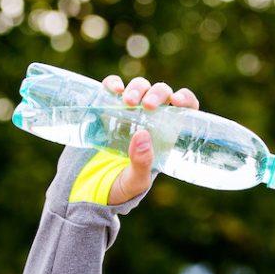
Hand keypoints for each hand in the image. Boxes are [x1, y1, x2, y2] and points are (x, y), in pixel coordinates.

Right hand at [100, 75, 199, 204]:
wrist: (89, 189)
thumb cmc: (122, 188)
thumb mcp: (135, 181)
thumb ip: (141, 163)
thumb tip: (143, 135)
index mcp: (166, 134)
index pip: (184, 109)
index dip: (185, 99)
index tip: (178, 100)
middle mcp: (150, 119)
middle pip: (161, 94)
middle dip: (156, 93)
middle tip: (146, 105)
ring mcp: (128, 112)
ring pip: (140, 87)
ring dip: (136, 88)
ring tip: (127, 101)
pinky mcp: (106, 108)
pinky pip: (112, 88)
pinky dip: (113, 83)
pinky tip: (113, 90)